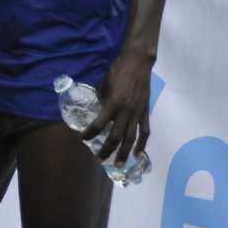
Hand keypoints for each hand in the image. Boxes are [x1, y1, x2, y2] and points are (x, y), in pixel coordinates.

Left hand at [89, 50, 152, 166]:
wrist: (138, 63)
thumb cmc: (118, 71)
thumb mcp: (103, 83)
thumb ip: (100, 98)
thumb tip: (94, 109)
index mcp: (113, 103)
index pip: (99, 124)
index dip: (89, 133)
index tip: (81, 138)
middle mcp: (126, 111)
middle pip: (115, 137)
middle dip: (106, 150)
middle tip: (98, 160)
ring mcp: (137, 113)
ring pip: (131, 138)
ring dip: (123, 153)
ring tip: (117, 164)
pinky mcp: (145, 112)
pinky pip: (144, 132)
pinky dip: (142, 145)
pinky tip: (138, 155)